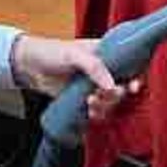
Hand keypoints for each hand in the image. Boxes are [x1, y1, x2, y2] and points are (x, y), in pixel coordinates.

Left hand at [11, 35, 140, 120]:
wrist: (30, 67)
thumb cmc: (53, 52)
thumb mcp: (74, 54)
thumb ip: (94, 67)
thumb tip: (111, 85)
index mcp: (106, 55)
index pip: (130, 66)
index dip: (135, 77)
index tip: (132, 87)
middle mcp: (103, 72)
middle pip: (122, 89)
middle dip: (116, 96)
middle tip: (105, 94)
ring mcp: (94, 87)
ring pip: (111, 103)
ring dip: (104, 106)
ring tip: (90, 102)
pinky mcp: (84, 100)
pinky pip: (97, 111)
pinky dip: (95, 114)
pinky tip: (86, 110)